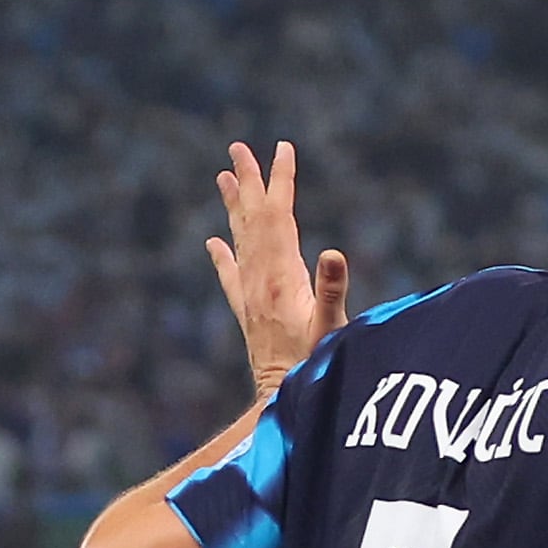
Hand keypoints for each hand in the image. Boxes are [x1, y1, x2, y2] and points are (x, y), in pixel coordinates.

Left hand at [205, 141, 348, 397]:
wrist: (281, 400)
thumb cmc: (315, 366)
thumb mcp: (332, 327)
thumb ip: (332, 290)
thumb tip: (334, 252)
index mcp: (281, 277)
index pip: (279, 217)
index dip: (281, 181)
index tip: (281, 149)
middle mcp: (260, 280)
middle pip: (252, 220)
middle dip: (249, 182)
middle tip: (238, 147)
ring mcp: (251, 296)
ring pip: (239, 240)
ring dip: (233, 207)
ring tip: (224, 177)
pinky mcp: (248, 314)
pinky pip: (230, 277)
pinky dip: (221, 256)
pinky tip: (213, 242)